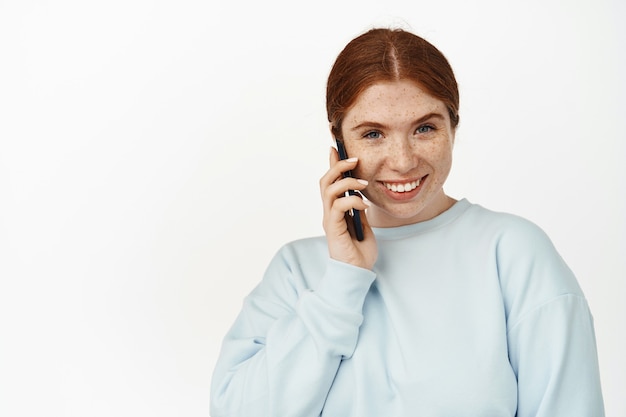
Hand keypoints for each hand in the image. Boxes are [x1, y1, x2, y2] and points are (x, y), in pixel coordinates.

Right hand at [319, 147, 377, 269]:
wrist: (357, 274)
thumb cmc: (360, 252)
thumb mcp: (363, 224)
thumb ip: (358, 209)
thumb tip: (360, 192)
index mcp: (335, 210)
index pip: (330, 182)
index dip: (332, 164)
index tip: (336, 147)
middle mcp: (328, 213)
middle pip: (325, 181)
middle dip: (338, 166)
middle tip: (354, 159)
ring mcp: (330, 220)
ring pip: (329, 190)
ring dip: (347, 182)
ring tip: (364, 183)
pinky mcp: (333, 229)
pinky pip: (337, 206)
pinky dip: (351, 200)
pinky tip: (363, 205)